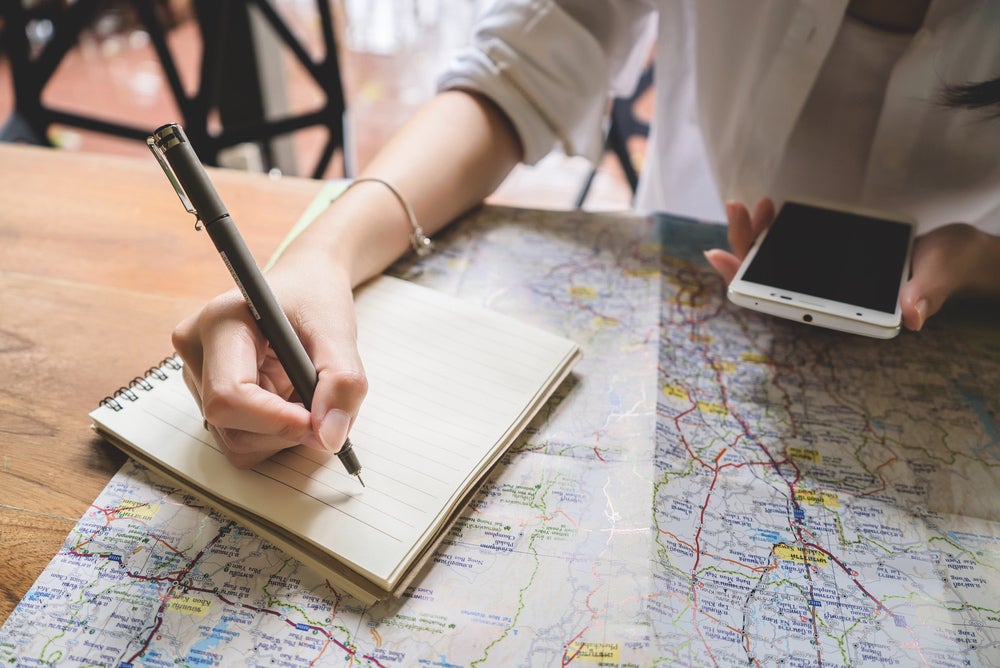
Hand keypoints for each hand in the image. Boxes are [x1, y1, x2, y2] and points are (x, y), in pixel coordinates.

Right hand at [172, 249, 366, 467]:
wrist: (304, 285)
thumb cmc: (316, 299)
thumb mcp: (339, 332)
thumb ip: (342, 382)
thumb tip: (329, 438)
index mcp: (220, 322)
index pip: (229, 395)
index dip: (275, 421)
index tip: (318, 423)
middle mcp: (196, 350)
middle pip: (230, 425)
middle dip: (285, 430)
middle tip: (323, 408)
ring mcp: (197, 375)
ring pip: (235, 440)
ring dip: (282, 434)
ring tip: (307, 397)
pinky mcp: (208, 394)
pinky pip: (241, 437)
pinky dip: (275, 433)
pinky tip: (290, 401)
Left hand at [705, 198, 999, 331]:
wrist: (957, 254)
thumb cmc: (947, 268)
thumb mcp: (940, 276)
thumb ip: (927, 293)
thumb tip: (913, 315)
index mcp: (843, 309)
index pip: (786, 305)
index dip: (750, 287)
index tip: (722, 259)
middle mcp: (825, 295)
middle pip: (769, 279)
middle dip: (745, 248)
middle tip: (735, 211)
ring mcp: (823, 276)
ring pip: (773, 262)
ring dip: (754, 235)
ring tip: (748, 205)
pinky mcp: (827, 256)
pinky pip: (789, 247)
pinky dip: (773, 228)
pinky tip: (768, 207)